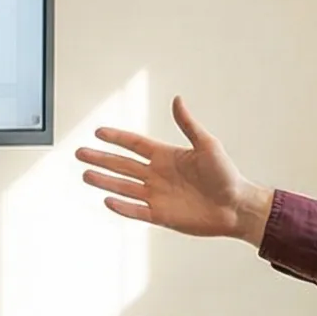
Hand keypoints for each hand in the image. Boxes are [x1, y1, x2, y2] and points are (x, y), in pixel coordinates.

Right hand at [74, 96, 273, 243]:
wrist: (236, 207)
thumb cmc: (226, 175)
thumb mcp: (208, 145)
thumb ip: (188, 125)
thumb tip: (178, 100)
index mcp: (167, 156)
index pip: (134, 144)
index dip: (117, 138)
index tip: (98, 132)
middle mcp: (158, 175)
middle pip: (122, 165)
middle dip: (101, 158)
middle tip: (80, 153)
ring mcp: (157, 196)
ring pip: (124, 186)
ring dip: (105, 181)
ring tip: (85, 175)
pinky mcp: (161, 215)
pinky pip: (136, 210)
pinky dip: (122, 206)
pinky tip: (107, 200)